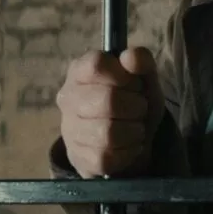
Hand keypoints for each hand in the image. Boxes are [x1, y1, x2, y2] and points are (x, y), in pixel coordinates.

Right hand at [57, 47, 165, 177]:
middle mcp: (68, 98)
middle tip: (139, 108)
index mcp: (80, 71)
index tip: (133, 83)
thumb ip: (142, 62)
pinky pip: (107, 157)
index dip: (123, 75)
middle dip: (136, 106)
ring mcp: (69, 129)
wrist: (127, 142)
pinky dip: (128, 152)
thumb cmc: (132, 103)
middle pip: (108, 100)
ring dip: (133, 131)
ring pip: (108, 132)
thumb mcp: (144, 79)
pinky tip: (128, 146)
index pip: (96, 64)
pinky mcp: (78, 157)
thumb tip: (129, 56)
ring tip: (135, 128)